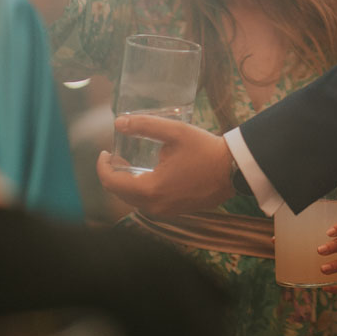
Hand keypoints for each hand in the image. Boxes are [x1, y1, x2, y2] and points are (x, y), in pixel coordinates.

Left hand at [98, 117, 234, 214]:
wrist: (233, 170)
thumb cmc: (205, 150)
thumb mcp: (174, 132)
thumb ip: (145, 125)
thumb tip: (118, 122)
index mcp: (150, 189)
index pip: (111, 183)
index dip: (103, 166)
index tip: (105, 151)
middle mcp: (154, 207)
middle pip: (120, 194)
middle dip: (113, 174)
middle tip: (115, 155)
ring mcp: (164, 212)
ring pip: (133, 200)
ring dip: (126, 183)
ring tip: (128, 162)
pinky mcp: (174, 212)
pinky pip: (148, 203)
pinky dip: (140, 189)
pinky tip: (147, 173)